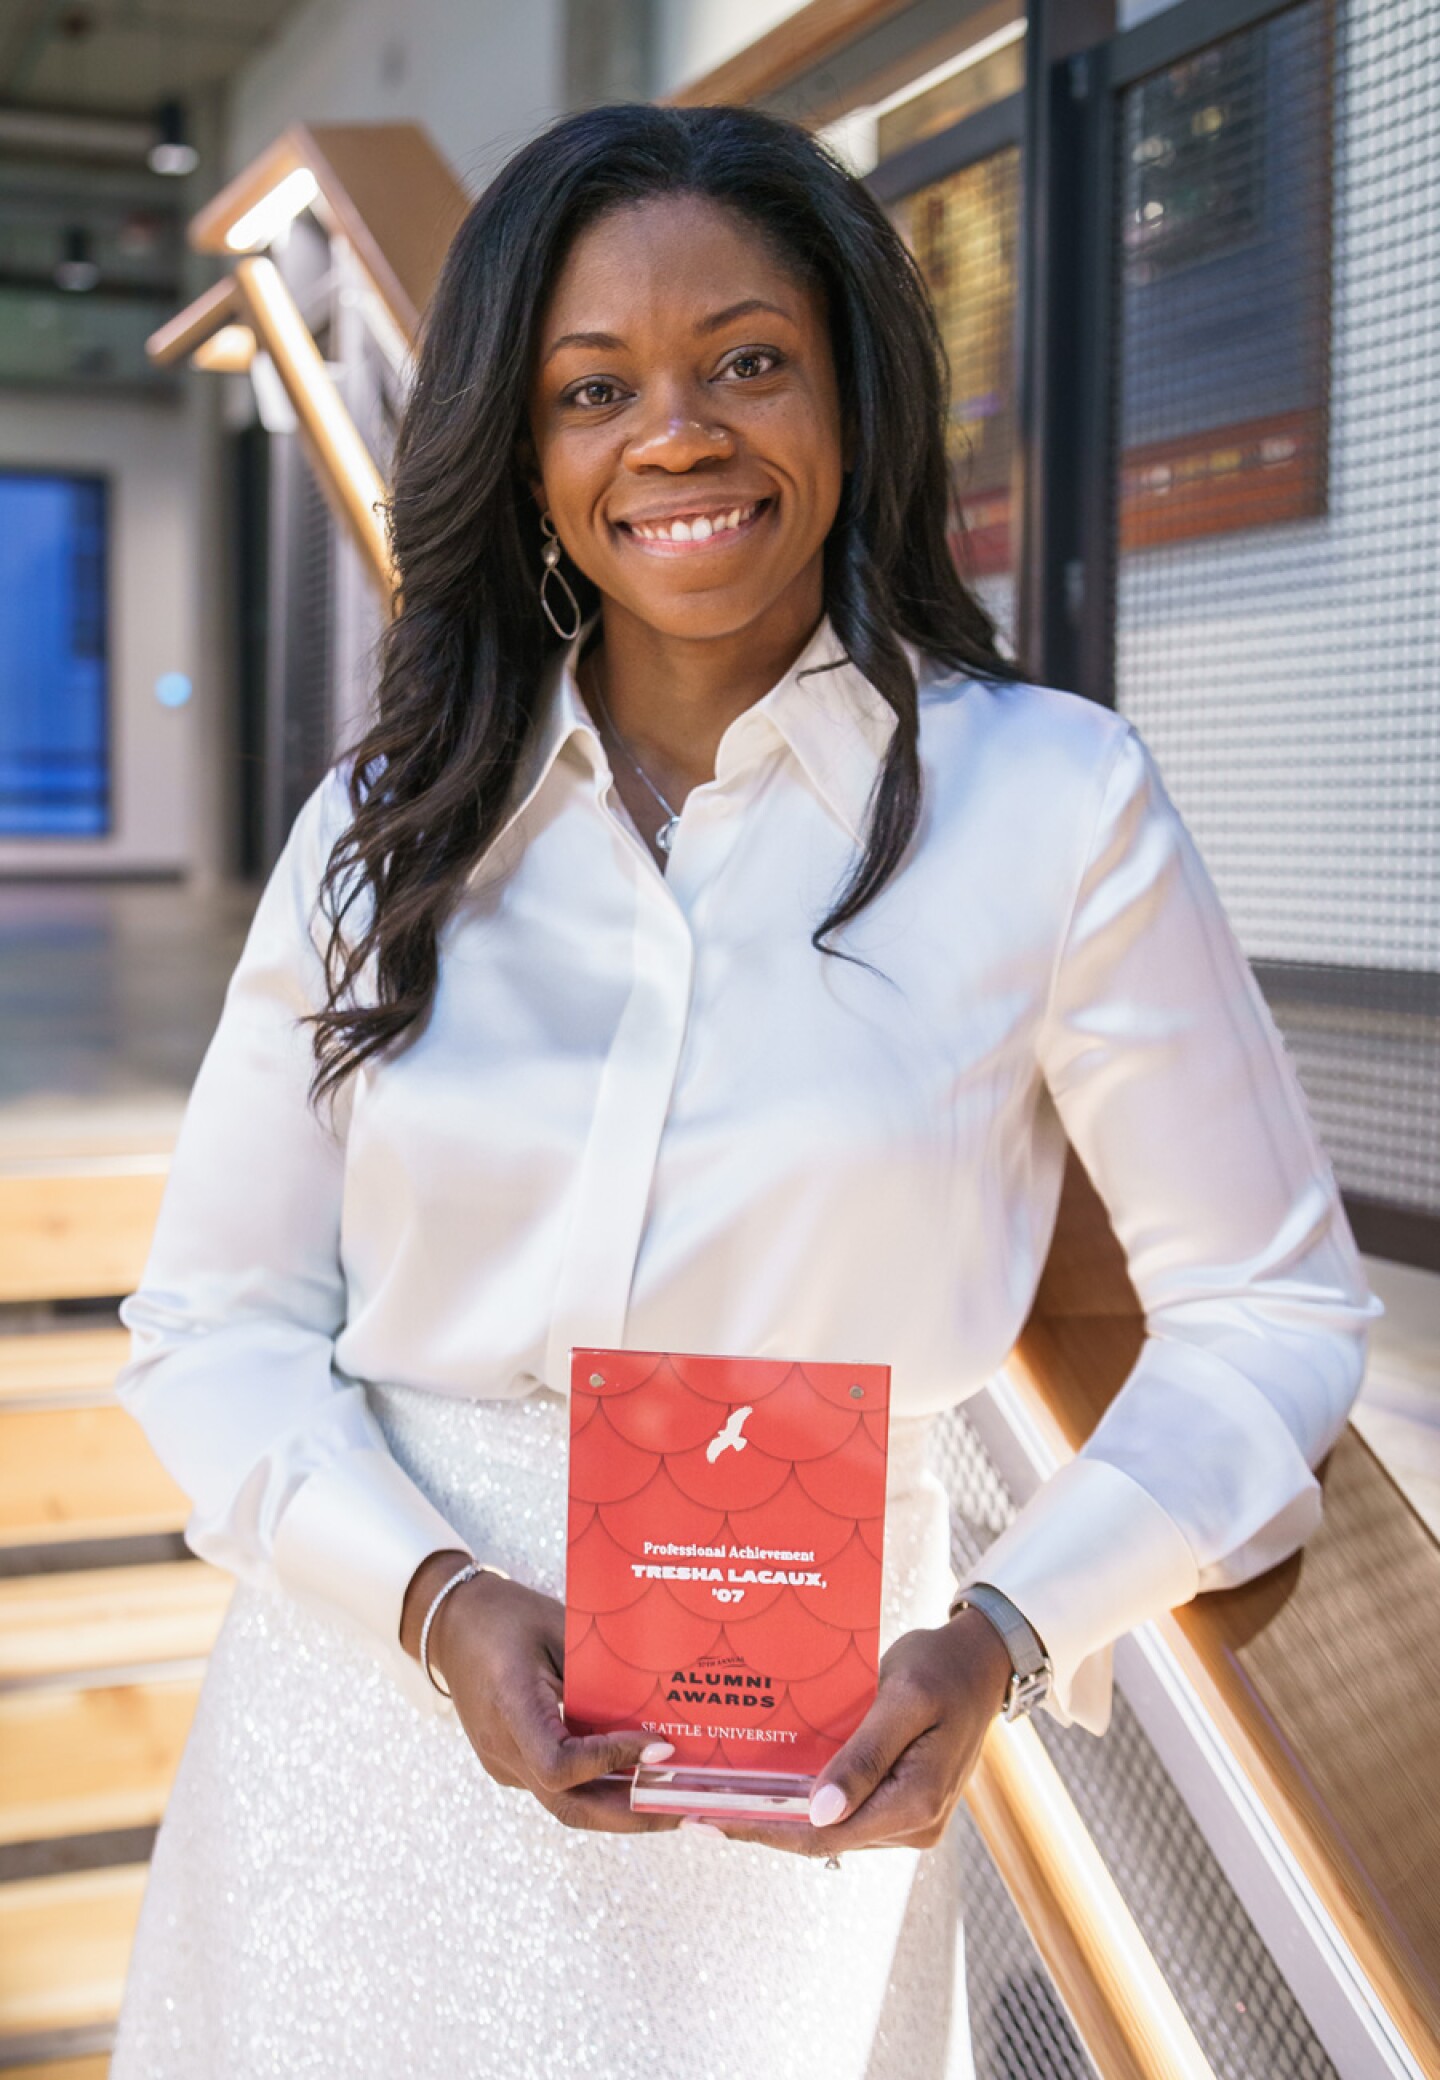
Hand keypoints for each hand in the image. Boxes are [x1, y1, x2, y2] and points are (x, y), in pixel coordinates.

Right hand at [401, 1551, 679, 1835]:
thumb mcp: (556, 1627)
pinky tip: (639, 1778)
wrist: (452, 1626)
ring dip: (622, 1810)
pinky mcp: (512, 1765)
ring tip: (674, 1802)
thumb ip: (597, 1670)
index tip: (659, 1745)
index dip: (611, 1762)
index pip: (558, 1766)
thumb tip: (657, 1704)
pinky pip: (560, 1789)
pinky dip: (601, 1789)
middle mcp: (503, 1749)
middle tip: (685, 1807)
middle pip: (570, 1808)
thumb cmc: (508, 1616)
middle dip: (632, 1815)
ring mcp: (505, 1764)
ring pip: (567, 1806)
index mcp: (510, 1707)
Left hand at [692, 1609, 1012, 1858]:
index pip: (825, 1835)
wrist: (980, 1662)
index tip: (713, 1819)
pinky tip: (768, 1783)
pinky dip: (806, 1800)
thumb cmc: (941, 1668)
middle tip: (699, 1808)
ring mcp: (909, 1818)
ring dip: (781, 1814)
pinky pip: (847, 1810)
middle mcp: (914, 1823)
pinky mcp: (902, 1804)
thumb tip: (820, 1813)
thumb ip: (865, 1756)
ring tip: (722, 1795)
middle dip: (763, 1824)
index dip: (765, 1831)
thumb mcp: (903, 1698)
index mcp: (916, 1801)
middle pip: (824, 1837)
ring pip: (832, 1828)